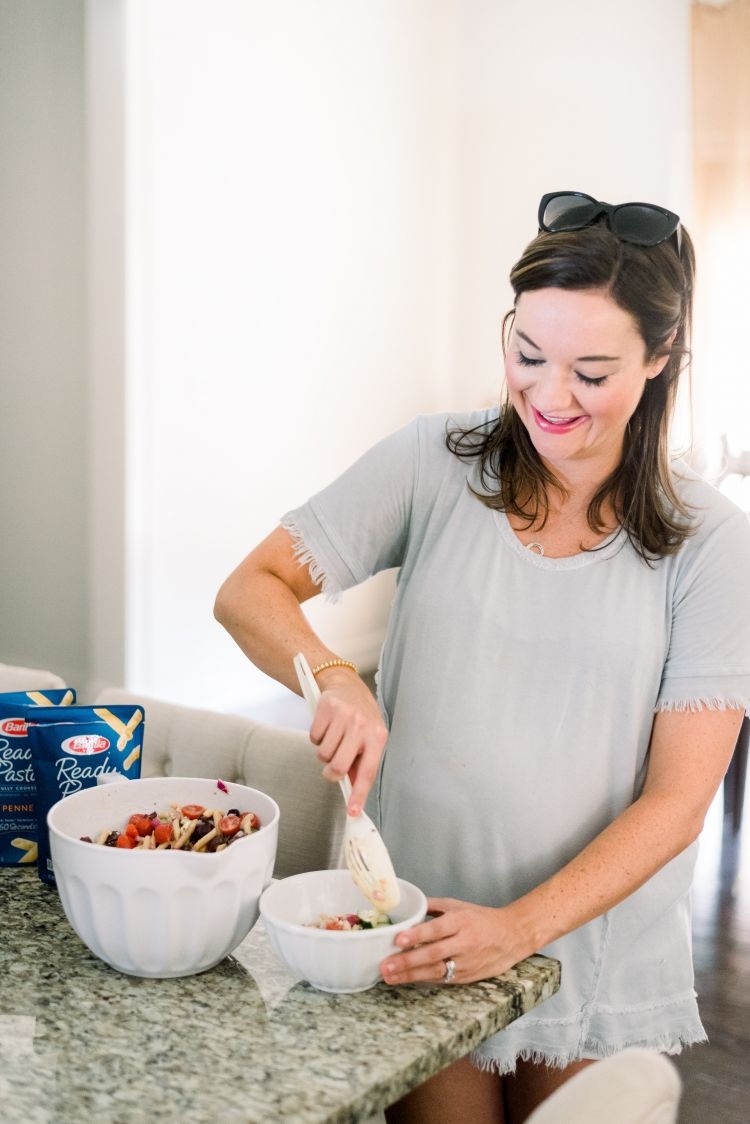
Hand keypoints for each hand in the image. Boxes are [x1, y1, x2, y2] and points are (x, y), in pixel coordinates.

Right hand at [309, 671, 387, 814]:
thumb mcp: (369, 738)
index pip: (368, 772)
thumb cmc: (361, 716)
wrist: (347, 686)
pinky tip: (326, 728)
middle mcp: (362, 726)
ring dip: (324, 752)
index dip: (359, 794)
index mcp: (377, 736)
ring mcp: (344, 716)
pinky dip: (316, 738)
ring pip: (324, 754)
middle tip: (333, 767)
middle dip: (332, 772)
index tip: (352, 811)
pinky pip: (314, 738)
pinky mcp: (326, 709)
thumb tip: (353, 791)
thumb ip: (362, 764)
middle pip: (339, 766)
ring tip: (333, 739)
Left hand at [379, 897, 531, 986]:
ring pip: (436, 971)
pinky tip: (406, 979)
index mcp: (461, 921)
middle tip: (385, 965)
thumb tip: (409, 905)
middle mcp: (464, 942)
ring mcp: (466, 962)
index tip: (398, 939)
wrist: (513, 936)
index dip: (417, 935)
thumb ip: (434, 905)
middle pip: (433, 954)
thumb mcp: (460, 906)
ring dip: (410, 975)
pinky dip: (423, 979)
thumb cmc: (483, 919)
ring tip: (390, 977)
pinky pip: (442, 979)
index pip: (437, 929)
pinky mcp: (467, 977)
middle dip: (407, 961)